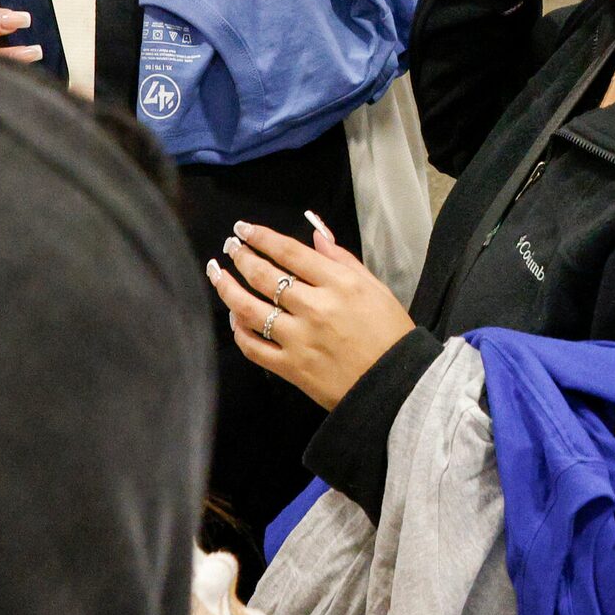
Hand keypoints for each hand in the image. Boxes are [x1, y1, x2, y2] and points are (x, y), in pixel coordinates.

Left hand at [209, 215, 417, 409]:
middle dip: (241, 256)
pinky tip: (235, 318)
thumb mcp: (375, 288)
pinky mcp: (291, 368)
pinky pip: (254, 347)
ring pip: (249, 310)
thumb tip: (316, 235)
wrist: (396, 385)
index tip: (244, 229)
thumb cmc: (390, 334)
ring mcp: (300, 339)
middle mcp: (315, 308)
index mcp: (339, 284)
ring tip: (218, 276)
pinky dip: (239, 331)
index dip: (261, 237)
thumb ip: (342, 260)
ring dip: (227, 289)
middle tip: (230, 247)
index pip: (289, 252)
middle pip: (264, 276)